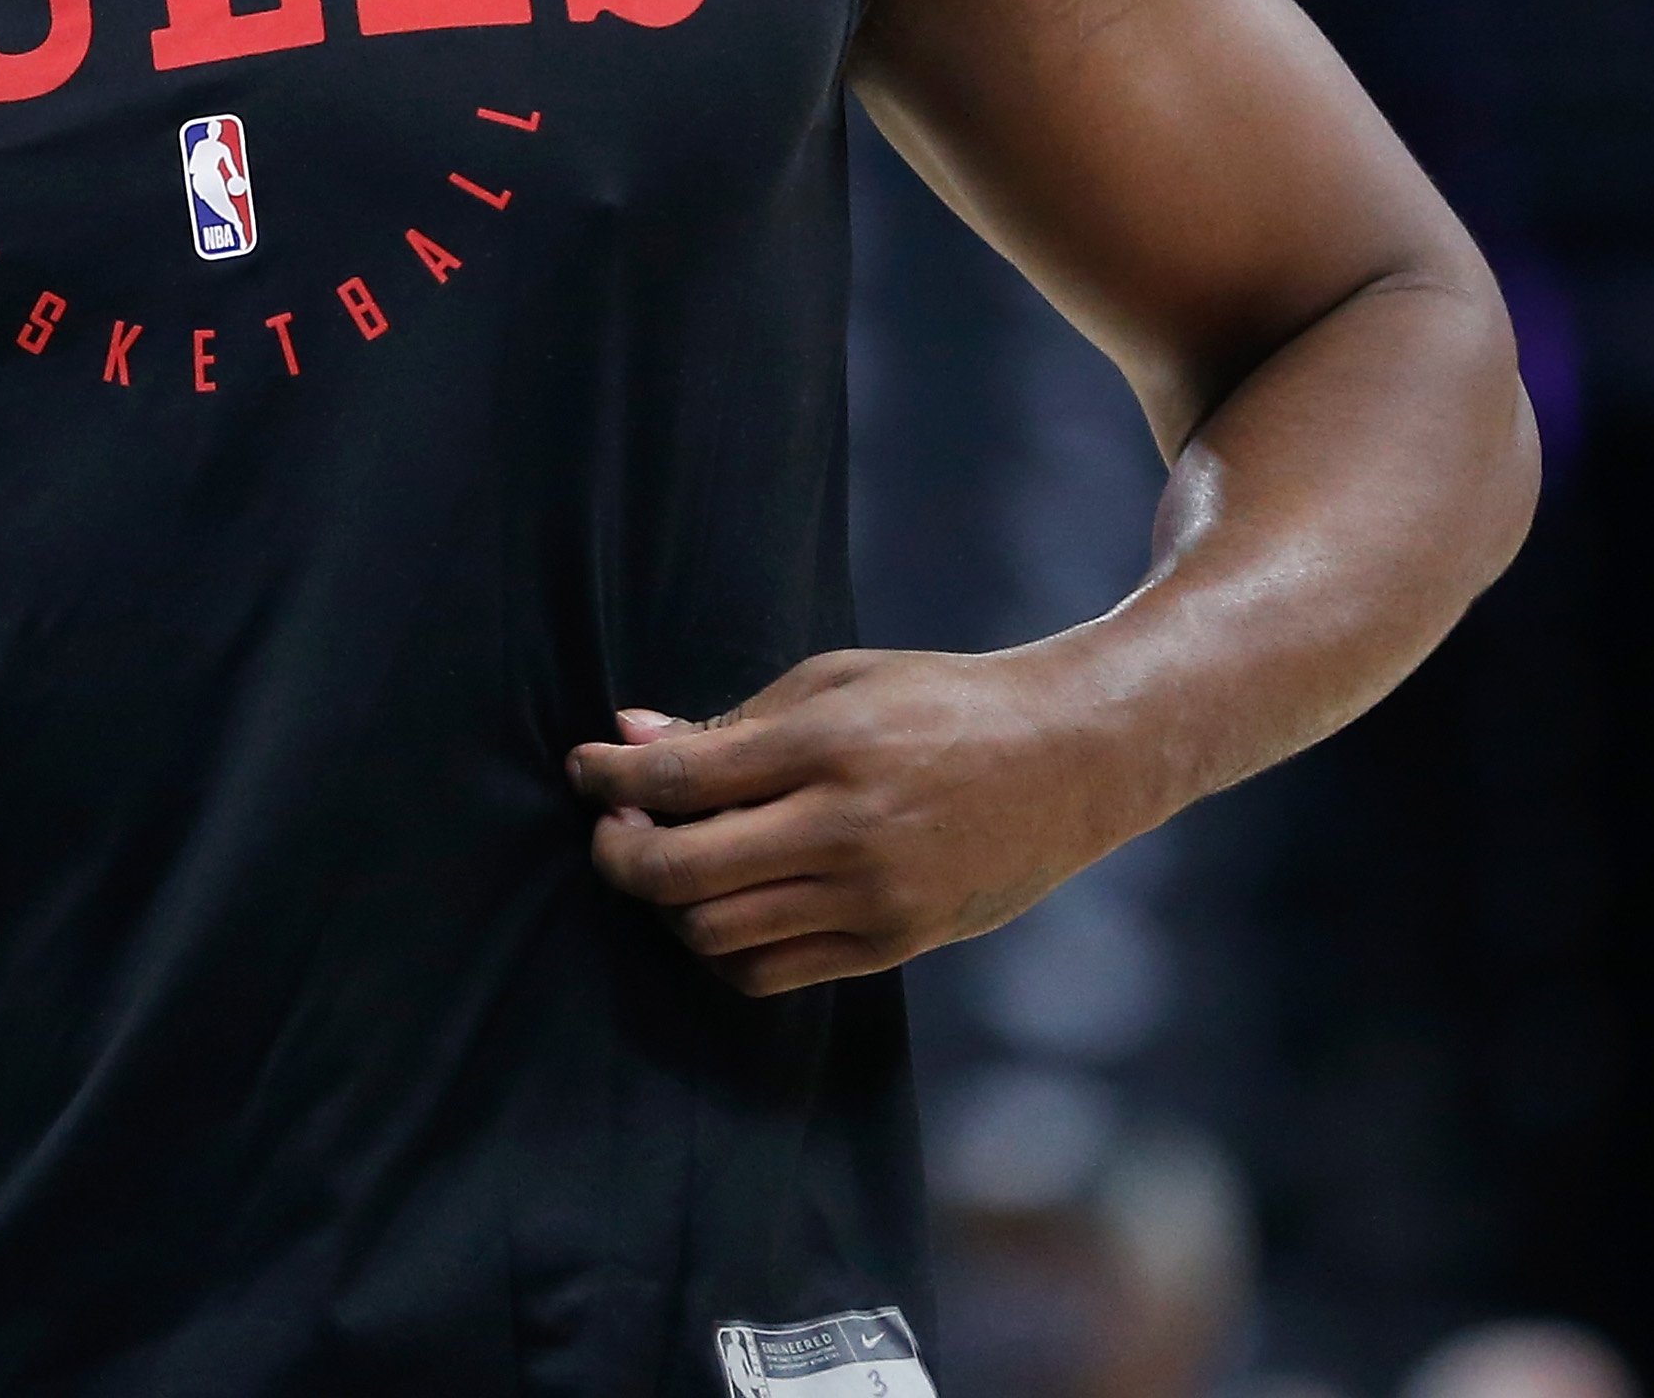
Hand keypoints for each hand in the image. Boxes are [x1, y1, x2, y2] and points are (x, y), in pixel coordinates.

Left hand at [565, 647, 1156, 996]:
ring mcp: (871, 899)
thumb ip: (732, 721)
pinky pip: (768, 973)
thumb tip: (629, 739)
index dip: (610, 779)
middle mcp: (846, 830)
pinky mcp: (890, 946)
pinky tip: (722, 904)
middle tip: (612, 829)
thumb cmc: (942, 702)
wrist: (1068, 760)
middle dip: (619, 855)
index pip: (681, 780)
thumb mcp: (838, 680)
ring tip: (666, 863)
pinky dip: (722, 948)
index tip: (584, 768)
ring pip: (714, 935)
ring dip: (667, 905)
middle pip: (681, 874)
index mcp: (830, 745)